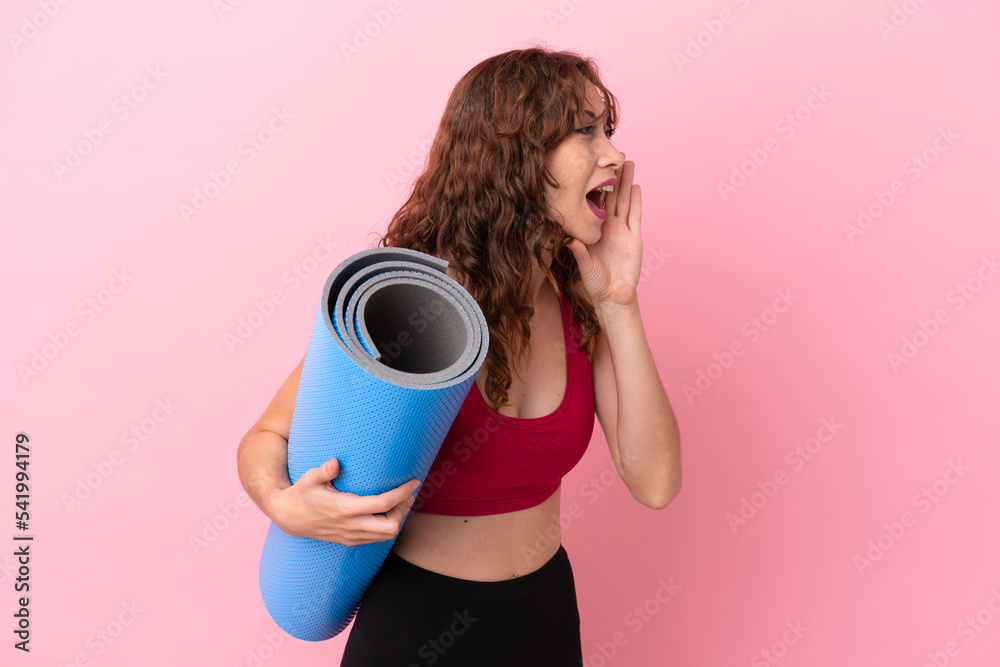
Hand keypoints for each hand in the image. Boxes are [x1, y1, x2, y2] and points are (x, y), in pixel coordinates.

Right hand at [267, 457, 419, 545]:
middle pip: (390, 526)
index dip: (402, 493)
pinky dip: (388, 527)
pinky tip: (389, 512)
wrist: (289, 517)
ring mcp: (350, 536)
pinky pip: (377, 539)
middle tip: (408, 494)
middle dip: (403, 510)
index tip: (414, 482)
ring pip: (386, 535)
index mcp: (344, 509)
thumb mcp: (309, 478)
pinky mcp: (350, 541)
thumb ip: (323, 471)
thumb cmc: (302, 493)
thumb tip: (336, 462)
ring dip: (398, 519)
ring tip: (402, 501)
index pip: (382, 505)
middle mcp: (350, 526)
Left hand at [565, 159, 643, 308]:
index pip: (594, 203)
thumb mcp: (584, 266)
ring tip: (628, 162)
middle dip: (614, 176)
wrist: (612, 296)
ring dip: (627, 182)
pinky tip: (636, 186)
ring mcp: (622, 230)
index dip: (594, 185)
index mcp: (594, 229)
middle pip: (612, 196)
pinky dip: (636, 201)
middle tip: (614, 154)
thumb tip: (569, 240)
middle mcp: (608, 226)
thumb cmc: (595, 282)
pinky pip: (635, 216)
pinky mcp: (634, 238)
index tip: (592, 167)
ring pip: (624, 201)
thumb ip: (579, 253)